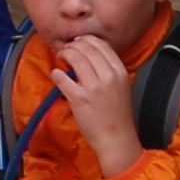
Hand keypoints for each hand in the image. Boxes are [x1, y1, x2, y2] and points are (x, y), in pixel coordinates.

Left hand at [53, 31, 143, 172]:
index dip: (87, 40)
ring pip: (75, 58)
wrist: (116, 139)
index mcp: (120, 72)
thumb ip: (110, 70)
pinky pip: (62, 78)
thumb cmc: (118, 115)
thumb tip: (92, 55)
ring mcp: (93, 87)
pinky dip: (57, 73)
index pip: (102, 45)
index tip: (79, 41)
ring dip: (65, 53)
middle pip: (87, 48)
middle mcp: (108, 76)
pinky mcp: (79, 98)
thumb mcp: (122, 86)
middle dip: (74, 44)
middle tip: (68, 48)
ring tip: (62, 56)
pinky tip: (57, 74)